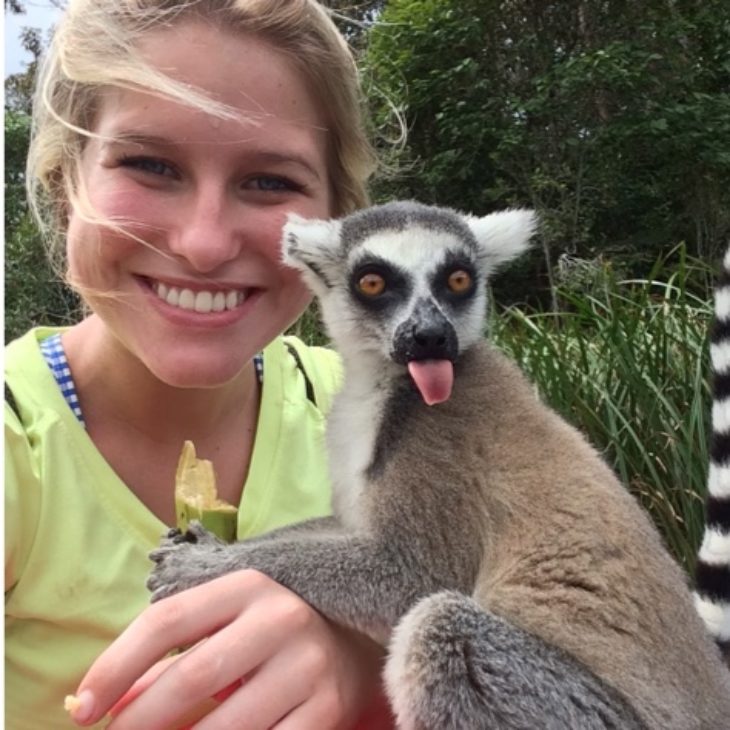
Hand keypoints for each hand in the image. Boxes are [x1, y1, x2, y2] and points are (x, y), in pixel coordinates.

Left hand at [67, 570, 390, 728]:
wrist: (355, 641)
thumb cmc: (273, 631)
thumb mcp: (225, 624)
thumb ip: (168, 655)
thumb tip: (98, 702)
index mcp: (248, 585)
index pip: (167, 621)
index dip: (114, 666)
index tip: (81, 708)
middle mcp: (282, 618)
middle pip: (191, 676)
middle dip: (137, 720)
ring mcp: (309, 665)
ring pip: (225, 726)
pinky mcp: (328, 710)